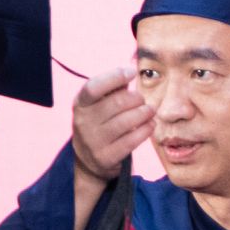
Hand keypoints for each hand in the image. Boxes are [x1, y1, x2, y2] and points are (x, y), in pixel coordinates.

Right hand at [73, 64, 154, 182]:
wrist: (89, 159)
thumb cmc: (101, 121)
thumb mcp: (99, 103)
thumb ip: (112, 87)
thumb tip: (130, 70)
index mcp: (80, 104)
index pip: (93, 87)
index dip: (115, 76)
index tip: (131, 72)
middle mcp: (83, 123)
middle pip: (118, 102)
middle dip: (137, 98)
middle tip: (142, 100)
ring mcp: (93, 141)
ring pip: (128, 121)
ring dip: (145, 113)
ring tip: (149, 111)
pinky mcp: (106, 157)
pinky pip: (133, 139)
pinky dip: (146, 129)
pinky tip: (149, 125)